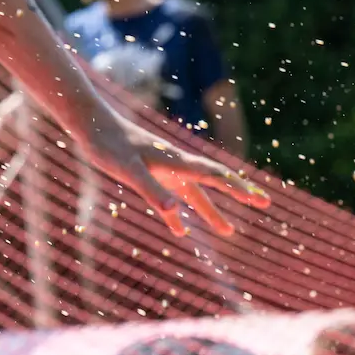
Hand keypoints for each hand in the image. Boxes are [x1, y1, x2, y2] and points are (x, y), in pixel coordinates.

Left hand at [79, 110, 269, 235]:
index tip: (262, 201)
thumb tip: (177, 216)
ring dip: (210, 212)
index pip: (216, 177)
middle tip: (264, 204)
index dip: (239, 189)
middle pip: (214, 182)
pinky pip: (169, 198)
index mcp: (176, 162)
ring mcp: (162, 169)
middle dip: (239, 193)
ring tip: (228, 231)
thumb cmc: (109, 145)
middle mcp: (175, 165)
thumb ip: (153, 192)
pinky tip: (179, 231)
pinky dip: (178, 215)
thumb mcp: (129, 171)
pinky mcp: (148, 173)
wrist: (90, 123)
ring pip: (193, 194)